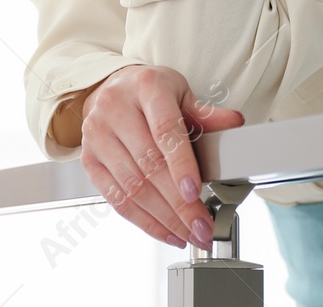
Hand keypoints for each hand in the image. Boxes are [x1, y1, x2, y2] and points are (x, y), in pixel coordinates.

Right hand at [79, 65, 244, 249]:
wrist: (111, 87)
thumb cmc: (149, 91)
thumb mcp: (180, 92)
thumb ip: (206, 114)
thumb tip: (234, 122)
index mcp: (146, 87)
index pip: (164, 130)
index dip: (180, 164)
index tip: (195, 192)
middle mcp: (116, 108)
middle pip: (149, 165)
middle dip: (179, 204)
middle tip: (202, 226)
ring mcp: (98, 135)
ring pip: (132, 187)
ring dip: (164, 218)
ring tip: (189, 234)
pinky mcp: (89, 159)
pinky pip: (115, 198)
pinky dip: (143, 221)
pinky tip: (165, 231)